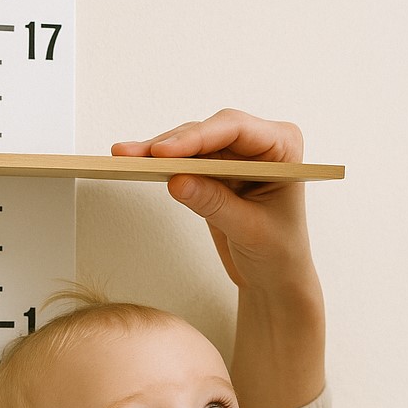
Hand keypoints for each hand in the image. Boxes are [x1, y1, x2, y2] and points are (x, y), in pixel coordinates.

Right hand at [112, 109, 314, 293]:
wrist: (275, 277)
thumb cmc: (279, 253)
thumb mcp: (249, 230)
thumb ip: (215, 204)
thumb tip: (176, 181)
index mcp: (283, 147)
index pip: (236, 129)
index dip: (198, 138)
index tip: (164, 152)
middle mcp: (261, 142)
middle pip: (208, 132)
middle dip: (171, 144)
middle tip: (133, 154)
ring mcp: (236, 154)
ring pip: (191, 144)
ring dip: (157, 152)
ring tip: (123, 156)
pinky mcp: (215, 170)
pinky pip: (184, 160)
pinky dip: (160, 164)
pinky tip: (134, 163)